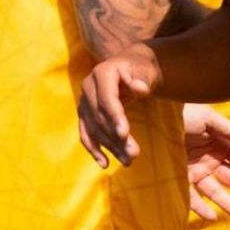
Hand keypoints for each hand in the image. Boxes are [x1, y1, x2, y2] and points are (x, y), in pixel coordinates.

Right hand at [78, 48, 161, 166]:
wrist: (129, 65)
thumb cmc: (141, 68)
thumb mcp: (146, 70)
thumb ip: (142, 80)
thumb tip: (139, 89)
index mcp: (102, 74)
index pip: (107, 99)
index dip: (115, 117)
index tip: (125, 134)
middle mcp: (88, 87)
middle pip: (100, 117)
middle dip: (116, 138)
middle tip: (134, 155)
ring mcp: (83, 101)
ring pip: (94, 129)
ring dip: (109, 147)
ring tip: (128, 161)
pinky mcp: (84, 113)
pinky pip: (86, 133)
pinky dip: (94, 149)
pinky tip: (105, 163)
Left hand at [184, 104, 229, 220]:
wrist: (152, 117)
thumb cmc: (182, 114)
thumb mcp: (208, 118)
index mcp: (222, 146)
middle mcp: (211, 161)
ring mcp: (196, 172)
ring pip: (216, 192)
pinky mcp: (179, 180)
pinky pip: (191, 197)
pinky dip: (201, 208)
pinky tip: (212, 217)